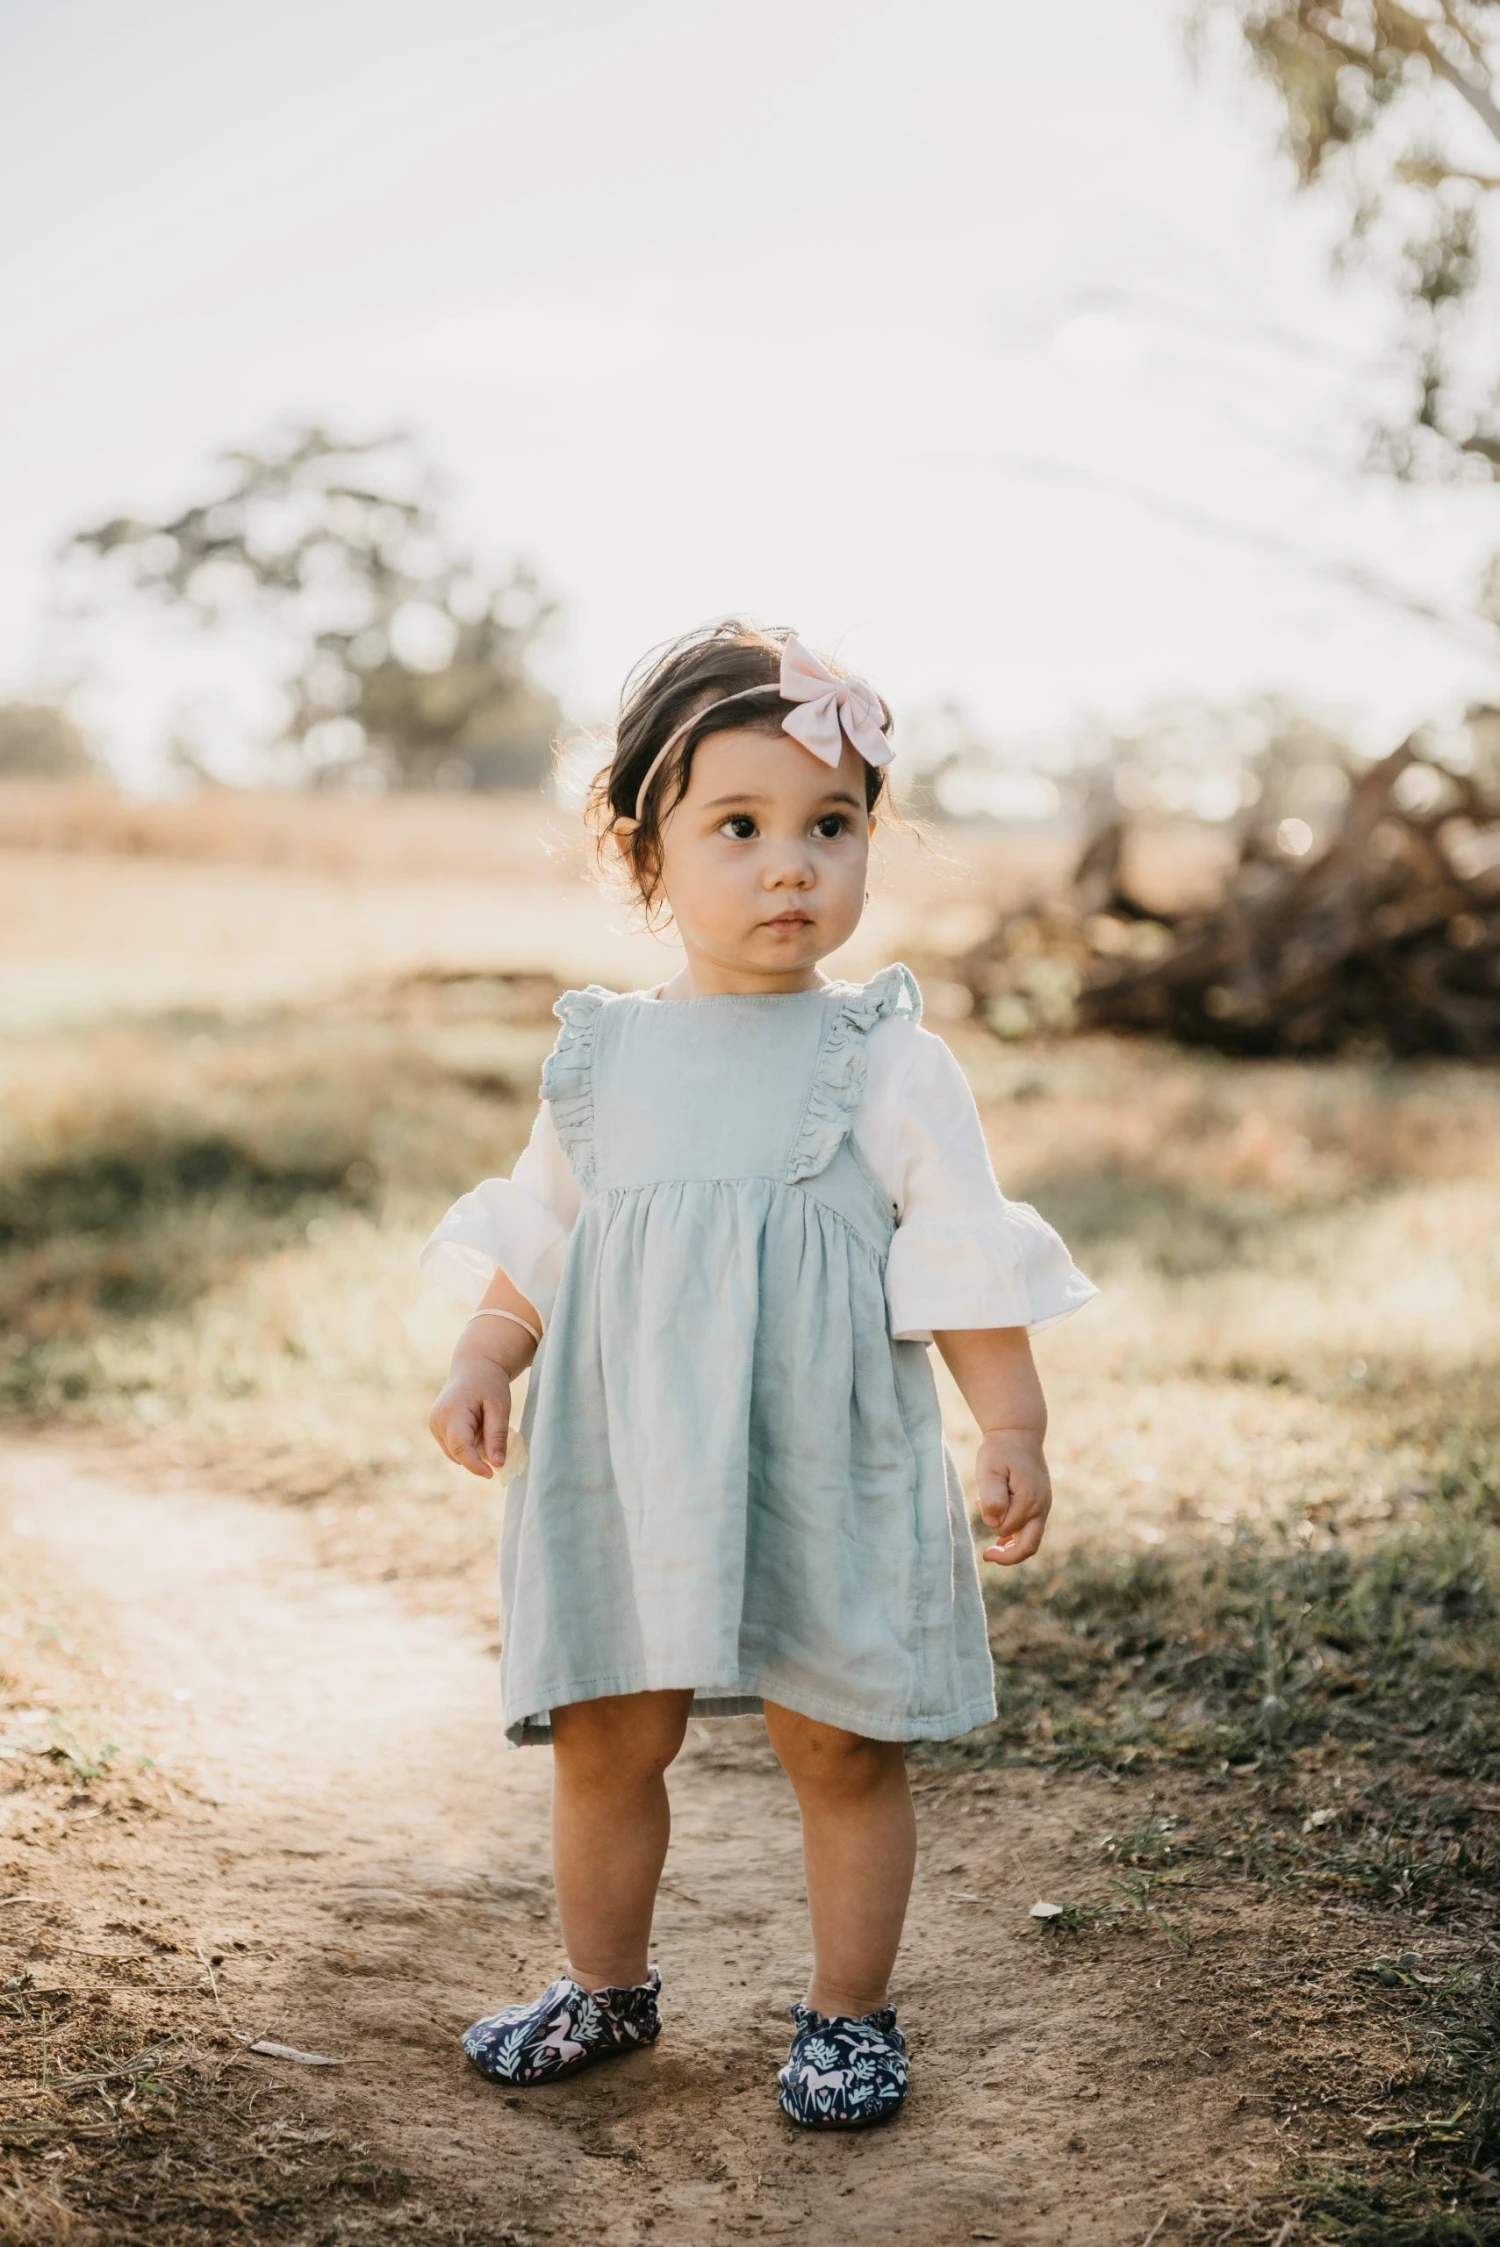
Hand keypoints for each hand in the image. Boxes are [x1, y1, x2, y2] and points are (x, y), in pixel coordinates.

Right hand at [428, 1363, 511, 1479]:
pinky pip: (453, 1447)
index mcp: (452, 1413)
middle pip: (457, 1453)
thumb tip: (497, 1465)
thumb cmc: (490, 1384)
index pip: (460, 1448)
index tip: (492, 1474)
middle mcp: (437, 1421)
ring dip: (472, 1450)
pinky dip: (467, 1445)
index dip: (475, 1465)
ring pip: (455, 1453)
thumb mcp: (500, 1407)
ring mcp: (434, 1425)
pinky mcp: (436, 1427)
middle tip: (496, 1438)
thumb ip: (497, 1436)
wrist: (474, 1367)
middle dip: (477, 1456)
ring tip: (485, 1426)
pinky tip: (477, 1427)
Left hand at [976, 1427, 1050, 1565]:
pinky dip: (1018, 1535)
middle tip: (987, 1556)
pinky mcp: (1042, 1504)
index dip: (990, 1521)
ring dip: (1012, 1545)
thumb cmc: (1000, 1450)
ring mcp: (1044, 1506)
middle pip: (1029, 1547)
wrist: (1019, 1433)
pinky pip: (1033, 1528)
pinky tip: (1002, 1537)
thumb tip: (994, 1523)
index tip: (979, 1502)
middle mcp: (1042, 1507)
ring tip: (992, 1549)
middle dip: (1008, 1556)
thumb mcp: (989, 1469)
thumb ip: (992, 1497)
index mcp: (1029, 1500)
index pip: (1006, 1528)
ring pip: (1032, 1540)